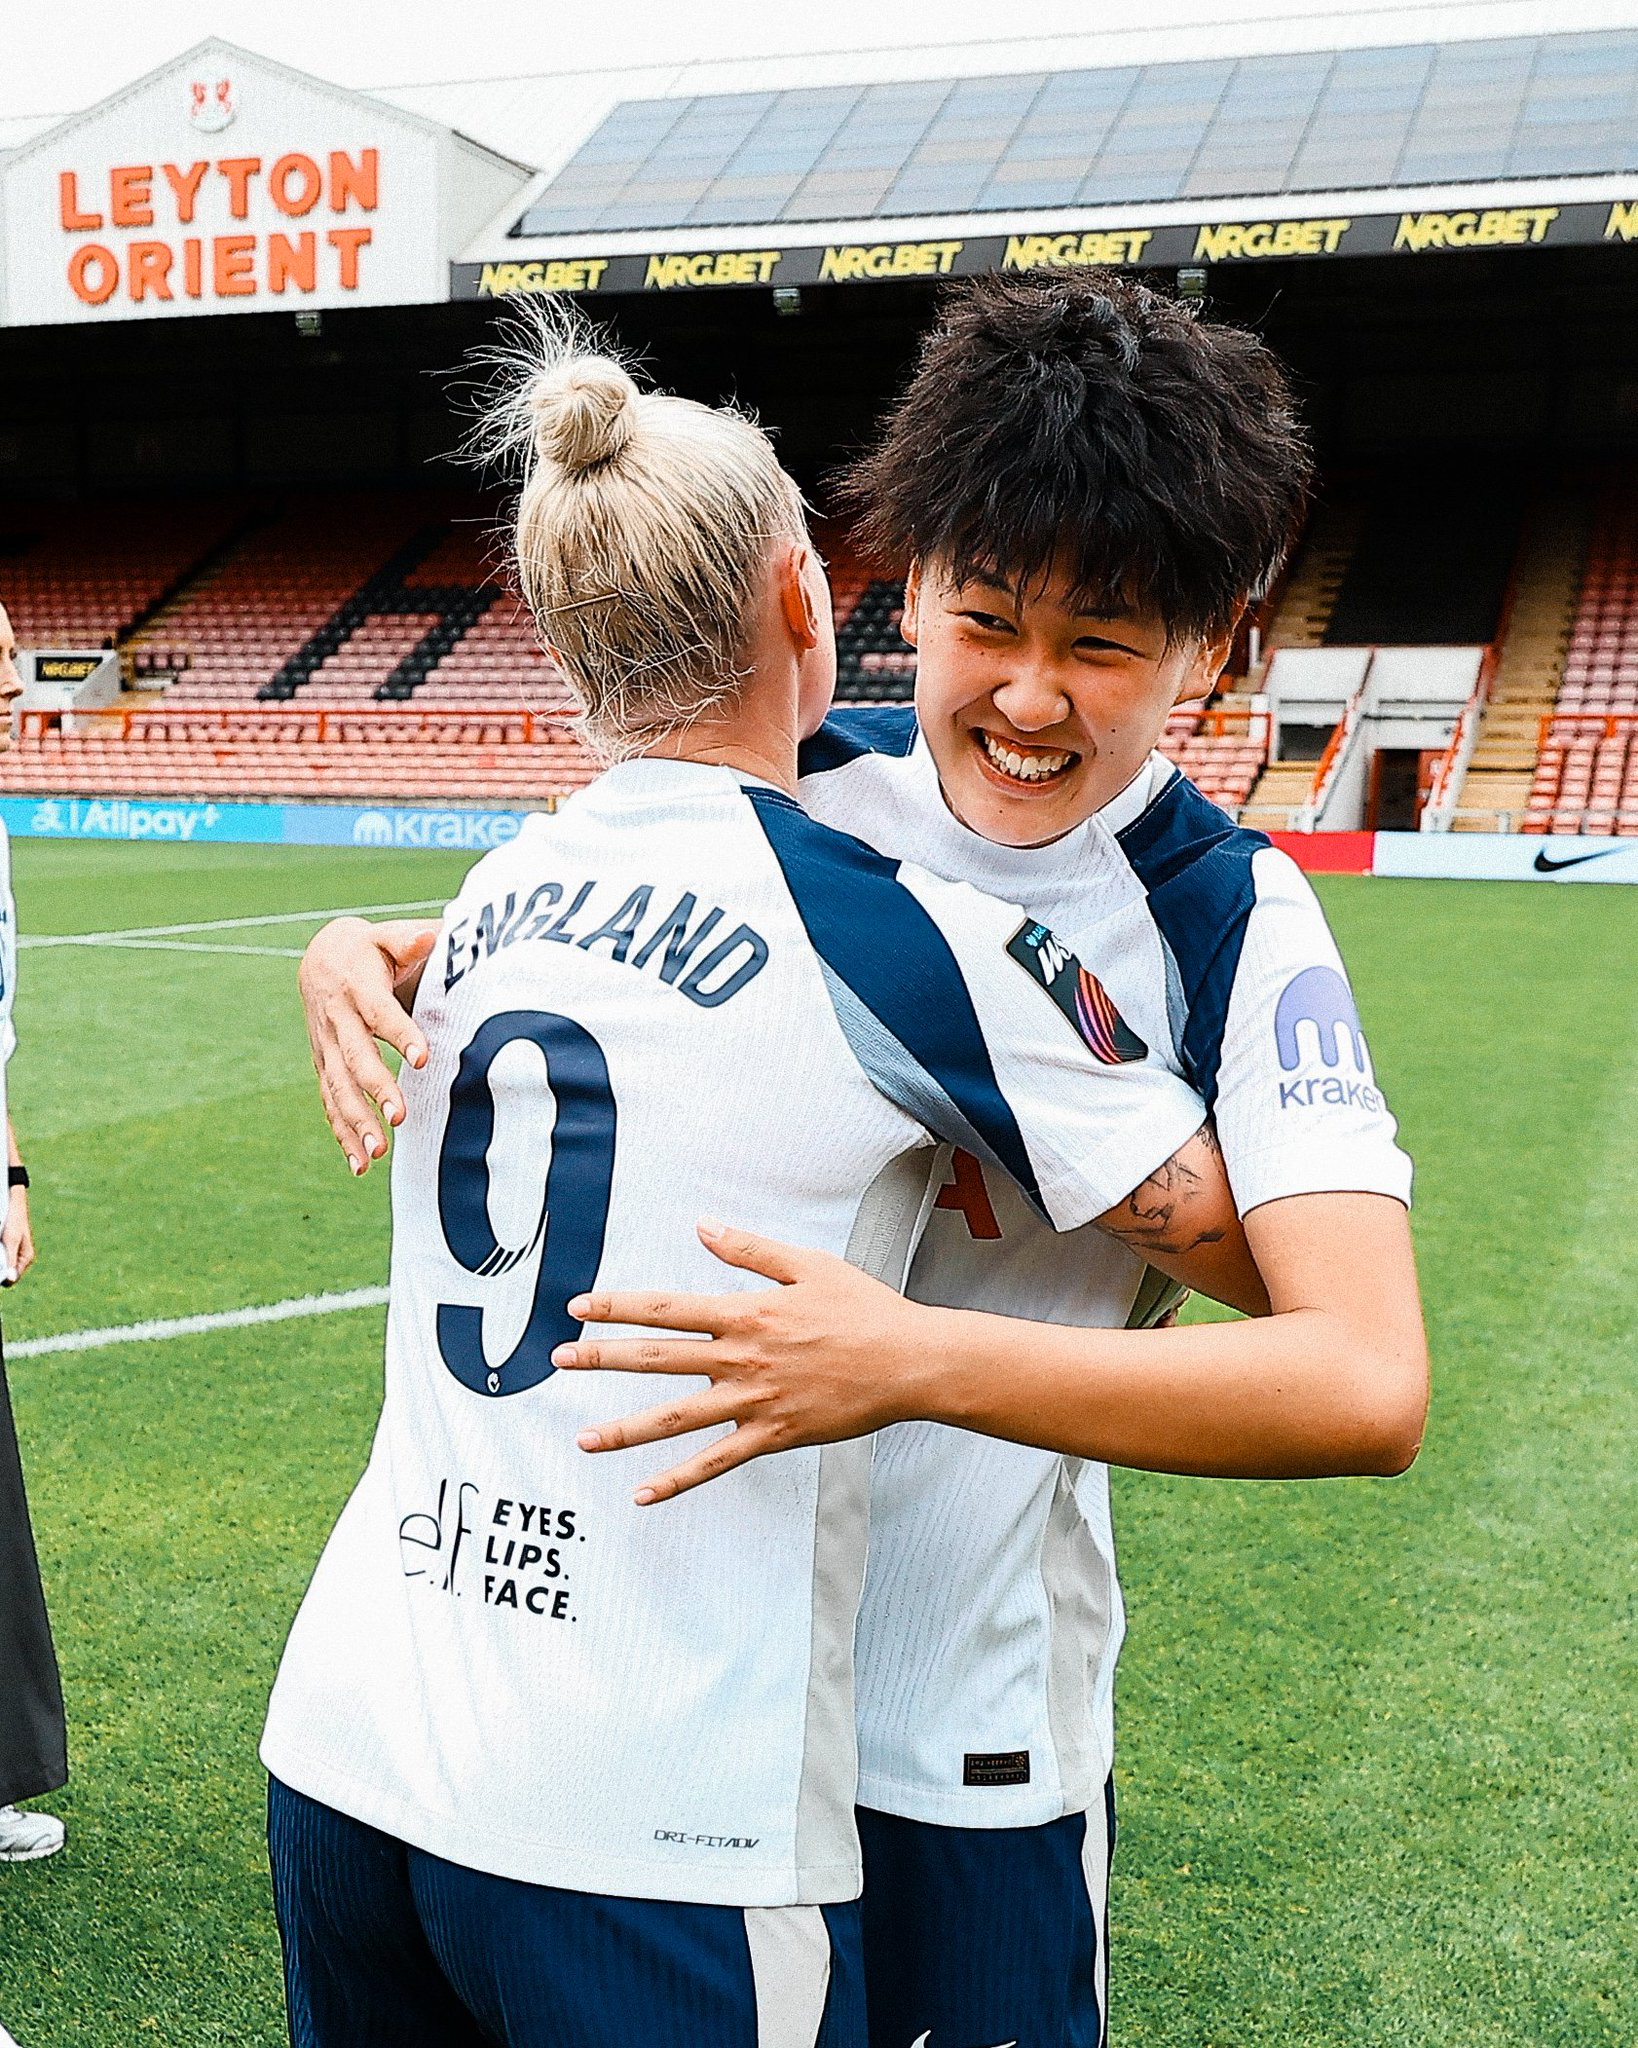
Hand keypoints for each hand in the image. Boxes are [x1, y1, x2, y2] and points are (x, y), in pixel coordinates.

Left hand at [2, 1184, 33, 1284]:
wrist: (13, 1201)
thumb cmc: (14, 1219)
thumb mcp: (10, 1239)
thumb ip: (11, 1260)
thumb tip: (10, 1280)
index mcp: (25, 1258)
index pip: (11, 1279)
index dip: (0, 1278)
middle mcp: (20, 1258)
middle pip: (5, 1272)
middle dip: (0, 1268)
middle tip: (1, 1248)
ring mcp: (13, 1252)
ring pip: (2, 1264)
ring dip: (0, 1260)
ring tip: (1, 1242)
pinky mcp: (7, 1246)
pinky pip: (2, 1256)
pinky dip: (0, 1254)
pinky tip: (0, 1244)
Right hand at [299, 917, 435, 1174]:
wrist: (320, 958)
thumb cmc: (367, 949)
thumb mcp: (384, 936)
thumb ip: (407, 938)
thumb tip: (430, 936)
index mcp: (358, 988)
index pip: (380, 1013)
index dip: (400, 1034)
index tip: (423, 1058)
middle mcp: (338, 1022)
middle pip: (355, 1059)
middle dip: (376, 1090)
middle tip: (400, 1118)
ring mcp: (327, 1048)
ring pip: (339, 1089)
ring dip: (357, 1123)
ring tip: (377, 1153)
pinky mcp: (325, 1067)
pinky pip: (331, 1104)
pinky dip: (343, 1135)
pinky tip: (360, 1166)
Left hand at [553, 1220, 949, 1503]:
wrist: (910, 1363)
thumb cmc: (864, 1309)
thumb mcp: (808, 1266)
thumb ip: (751, 1250)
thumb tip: (703, 1228)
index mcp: (746, 1313)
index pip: (667, 1308)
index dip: (618, 1307)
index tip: (579, 1308)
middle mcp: (741, 1358)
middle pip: (658, 1359)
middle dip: (602, 1360)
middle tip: (557, 1361)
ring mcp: (754, 1402)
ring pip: (677, 1418)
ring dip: (626, 1429)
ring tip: (583, 1439)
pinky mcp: (773, 1436)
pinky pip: (716, 1463)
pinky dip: (678, 1481)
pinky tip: (643, 1494)